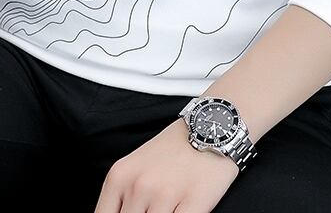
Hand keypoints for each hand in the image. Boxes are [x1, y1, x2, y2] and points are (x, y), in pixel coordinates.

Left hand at [93, 118, 240, 212]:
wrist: (211, 126)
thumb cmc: (173, 149)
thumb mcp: (136, 167)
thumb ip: (122, 198)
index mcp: (119, 177)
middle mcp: (138, 186)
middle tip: (152, 210)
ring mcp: (165, 195)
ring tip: (168, 208)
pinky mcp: (194, 201)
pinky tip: (181, 212)